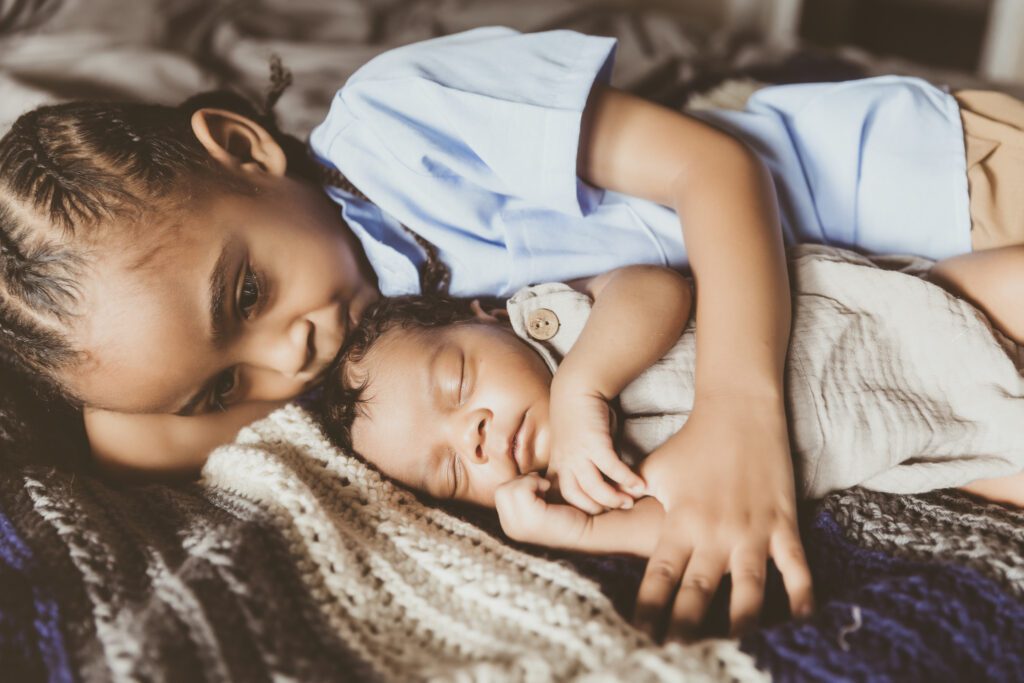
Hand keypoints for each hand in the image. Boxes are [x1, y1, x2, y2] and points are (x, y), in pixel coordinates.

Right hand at [495, 473, 590, 546]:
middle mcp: (511, 529)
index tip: (538, 488)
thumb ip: (524, 493)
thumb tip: (523, 473)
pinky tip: (549, 488)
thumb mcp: (539, 503)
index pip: (500, 494)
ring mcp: (519, 527)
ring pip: (507, 489)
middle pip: (500, 491)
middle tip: (542, 487)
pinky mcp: (531, 520)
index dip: (518, 484)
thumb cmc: (567, 512)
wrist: (588, 529)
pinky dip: (534, 482)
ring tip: (545, 488)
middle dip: (520, 482)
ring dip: (527, 481)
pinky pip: (520, 489)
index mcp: (510, 526)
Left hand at [547, 382, 644, 513]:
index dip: (581, 505)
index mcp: (560, 461)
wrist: (578, 385)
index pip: (565, 493)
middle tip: (617, 510)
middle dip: (597, 507)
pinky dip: (626, 478)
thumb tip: (606, 477)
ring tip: (631, 501)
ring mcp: (577, 451)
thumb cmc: (582, 413)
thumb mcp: (578, 441)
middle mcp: (565, 459)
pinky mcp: (594, 442)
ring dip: (613, 498)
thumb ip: (587, 459)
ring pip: (593, 487)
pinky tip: (639, 483)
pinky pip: (611, 468)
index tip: (600, 509)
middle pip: (575, 496)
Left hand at [633, 396, 812, 640]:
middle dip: (686, 627)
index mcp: (680, 522)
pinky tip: (800, 621)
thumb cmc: (691, 441)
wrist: (738, 410)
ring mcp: (752, 530)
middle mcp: (714, 532)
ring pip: (747, 591)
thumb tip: (607, 516)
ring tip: (731, 648)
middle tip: (678, 655)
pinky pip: (795, 567)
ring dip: (739, 623)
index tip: (642, 634)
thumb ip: (634, 499)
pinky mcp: (782, 523)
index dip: (650, 609)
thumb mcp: (654, 471)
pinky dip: (800, 595)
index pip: (660, 577)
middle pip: (698, 593)